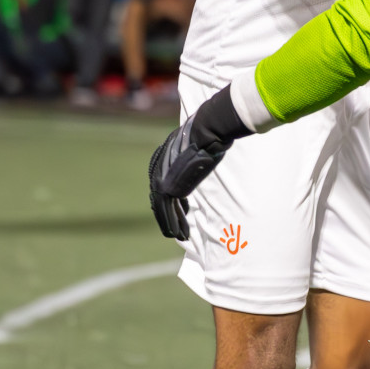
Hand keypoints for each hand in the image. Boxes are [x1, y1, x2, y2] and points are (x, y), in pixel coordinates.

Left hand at [148, 85, 251, 239]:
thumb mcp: (199, 144)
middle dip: (170, 215)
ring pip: (163, 208)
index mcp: (165, 160)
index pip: (167, 186)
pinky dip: (173, 224)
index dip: (174, 201)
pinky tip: (179, 234)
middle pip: (162, 199)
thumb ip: (198, 153)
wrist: (205, 132)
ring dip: (172, 223)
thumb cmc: (208, 134)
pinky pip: (168, 211)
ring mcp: (161, 180)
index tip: (183, 211)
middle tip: (178, 228)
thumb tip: (210, 150)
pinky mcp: (167, 188)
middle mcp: (159, 171)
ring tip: (180, 236)